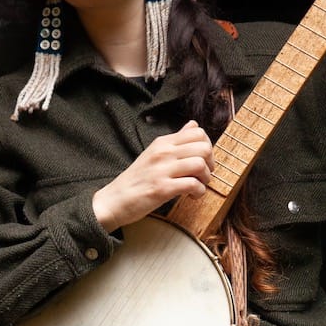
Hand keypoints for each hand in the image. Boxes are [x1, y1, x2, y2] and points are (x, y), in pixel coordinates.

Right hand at [92, 121, 213, 231]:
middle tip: (204, 175)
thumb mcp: (154, 153)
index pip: (197, 132)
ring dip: (205, 178)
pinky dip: (199, 192)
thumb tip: (193, 125)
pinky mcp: (162, 189)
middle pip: (203, 147)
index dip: (207, 147)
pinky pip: (193, 184)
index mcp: (162, 142)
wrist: (115, 200)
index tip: (203, 161)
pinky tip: (192, 196)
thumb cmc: (136, 180)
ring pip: (200, 164)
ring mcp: (162, 170)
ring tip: (198, 186)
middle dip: (210, 164)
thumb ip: (175, 140)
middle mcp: (163, 152)